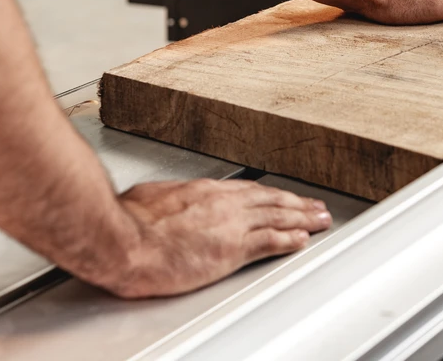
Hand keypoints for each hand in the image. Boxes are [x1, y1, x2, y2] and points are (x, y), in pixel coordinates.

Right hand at [106, 179, 331, 297]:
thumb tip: (160, 203)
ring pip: (277, 217)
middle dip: (296, 203)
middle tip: (316, 206)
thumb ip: (165, 202)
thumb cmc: (126, 221)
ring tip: (320, 219)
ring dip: (302, 218)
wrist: (122, 239)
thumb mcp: (149, 199)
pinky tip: (302, 239)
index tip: (283, 197)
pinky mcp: (231, 250)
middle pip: (270, 201)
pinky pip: (268, 242)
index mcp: (203, 191)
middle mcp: (222, 204)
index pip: (247, 192)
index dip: (270, 195)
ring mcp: (229, 225)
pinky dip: (288, 240)